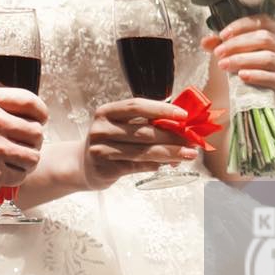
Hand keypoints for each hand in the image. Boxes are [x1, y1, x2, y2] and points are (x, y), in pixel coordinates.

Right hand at [0, 85, 47, 197]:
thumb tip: (15, 110)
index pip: (30, 102)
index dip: (40, 114)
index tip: (39, 120)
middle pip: (36, 131)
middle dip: (32, 140)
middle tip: (22, 145)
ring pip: (33, 155)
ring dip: (26, 160)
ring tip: (13, 161)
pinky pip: (19, 175)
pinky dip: (14, 176)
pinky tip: (1, 173)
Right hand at [80, 97, 196, 190]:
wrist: (82, 165)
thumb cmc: (110, 142)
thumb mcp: (120, 127)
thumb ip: (145, 124)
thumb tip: (181, 128)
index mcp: (107, 112)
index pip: (137, 106)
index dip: (161, 109)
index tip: (183, 115)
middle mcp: (101, 128)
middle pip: (144, 131)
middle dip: (172, 137)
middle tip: (193, 142)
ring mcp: (101, 149)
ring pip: (143, 151)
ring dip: (170, 153)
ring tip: (188, 155)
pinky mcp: (104, 168)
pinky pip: (137, 166)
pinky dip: (155, 165)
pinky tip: (168, 164)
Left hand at [204, 15, 274, 116]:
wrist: (263, 106)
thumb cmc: (254, 76)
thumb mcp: (241, 55)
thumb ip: (226, 45)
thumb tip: (206, 41)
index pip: (264, 22)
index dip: (241, 26)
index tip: (222, 35)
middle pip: (266, 38)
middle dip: (238, 44)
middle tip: (218, 52)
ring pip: (268, 58)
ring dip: (242, 60)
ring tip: (224, 65)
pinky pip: (273, 78)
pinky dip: (255, 75)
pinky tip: (241, 76)